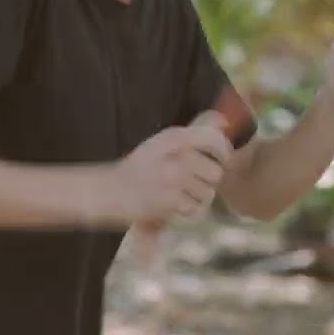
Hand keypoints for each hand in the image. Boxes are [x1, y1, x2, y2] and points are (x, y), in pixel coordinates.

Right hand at [115, 111, 233, 226]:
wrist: (109, 191)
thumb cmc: (140, 167)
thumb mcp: (164, 142)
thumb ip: (195, 133)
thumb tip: (224, 122)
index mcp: (175, 136)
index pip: (214, 140)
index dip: (224, 152)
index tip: (221, 160)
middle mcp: (177, 155)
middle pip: (216, 173)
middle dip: (208, 182)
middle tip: (192, 183)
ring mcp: (174, 178)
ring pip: (208, 194)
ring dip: (198, 199)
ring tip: (180, 195)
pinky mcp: (171, 201)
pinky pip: (197, 209)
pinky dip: (189, 212)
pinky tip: (175, 207)